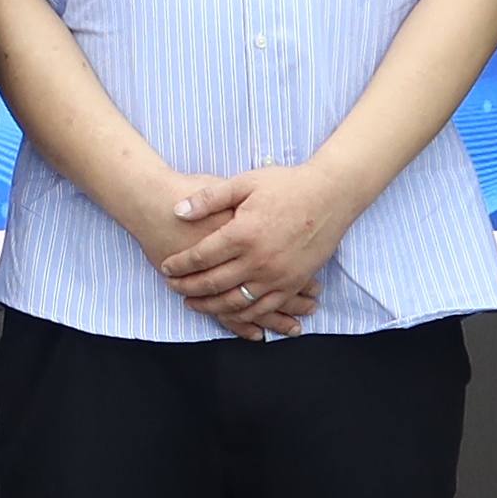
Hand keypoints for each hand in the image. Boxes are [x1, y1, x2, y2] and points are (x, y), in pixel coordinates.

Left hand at [156, 165, 352, 338]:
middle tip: (172, 287)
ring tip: (193, 304)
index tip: (165, 267)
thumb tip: (178, 210)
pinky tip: (229, 312)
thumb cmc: (287, 185)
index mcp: (243, 233)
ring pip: (235, 302)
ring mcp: (277, 275)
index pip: (200, 257)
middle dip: (188, 288)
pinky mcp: (293, 283)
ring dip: (210, 306)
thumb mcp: (245, 182)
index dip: (179, 265)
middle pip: (213, 283)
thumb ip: (210, 197)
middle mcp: (258, 259)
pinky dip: (243, 315)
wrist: (331, 195)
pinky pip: (264, 308)